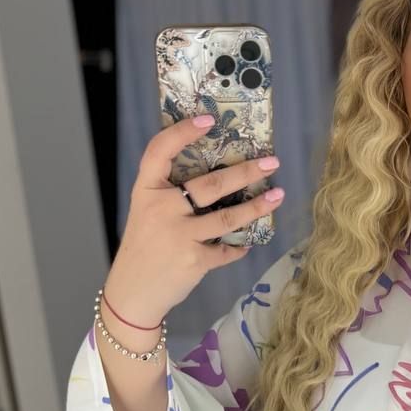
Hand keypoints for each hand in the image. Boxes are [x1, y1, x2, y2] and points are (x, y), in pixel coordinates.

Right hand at [107, 114, 283, 323]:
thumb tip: (218, 177)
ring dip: (257, 207)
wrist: (133, 291)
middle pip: (210, 184)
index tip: (208, 119)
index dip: (183, 132)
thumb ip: (171, 195)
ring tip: (278, 196)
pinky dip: (239, 247)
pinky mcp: (195, 260)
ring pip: (228, 216)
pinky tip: (248, 243)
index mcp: (146, 191)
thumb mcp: (148, 213)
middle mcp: (162, 209)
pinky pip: (227, 250)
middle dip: (245, 172)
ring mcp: (179, 235)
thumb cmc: (145, 247)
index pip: (159, 151)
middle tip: (271, 162)